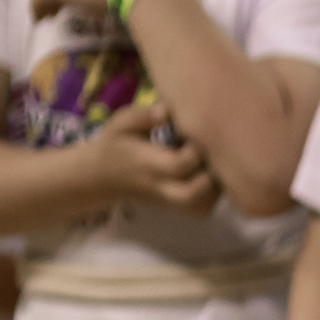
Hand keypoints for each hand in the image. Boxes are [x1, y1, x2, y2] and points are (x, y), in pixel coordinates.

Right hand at [84, 103, 215, 212]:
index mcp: (147, 164)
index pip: (179, 164)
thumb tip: (168, 110)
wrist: (102, 176)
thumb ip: (144, 116)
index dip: (196, 149)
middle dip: (210, 174)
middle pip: (194, 193)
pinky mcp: (177, 209)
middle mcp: (161, 188)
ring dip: (217, 185)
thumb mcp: (121, 124)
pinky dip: (214, 196)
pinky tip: (210, 175)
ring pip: (204, 205)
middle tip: (212, 153)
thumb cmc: (116, 144)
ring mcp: (170, 202)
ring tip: (213, 162)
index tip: (198, 134)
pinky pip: (203, 209)